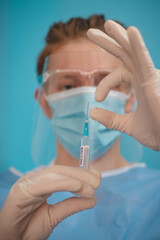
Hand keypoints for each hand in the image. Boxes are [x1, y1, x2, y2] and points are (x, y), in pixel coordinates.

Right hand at [0, 165, 100, 239]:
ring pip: (54, 173)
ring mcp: (28, 182)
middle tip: (98, 181)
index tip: (98, 176)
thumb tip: (93, 199)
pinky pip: (45, 183)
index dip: (81, 172)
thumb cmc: (29, 228)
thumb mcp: (55, 216)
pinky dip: (62, 183)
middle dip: (81, 174)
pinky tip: (77, 186)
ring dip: (75, 178)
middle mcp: (36, 179)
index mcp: (43, 183)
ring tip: (91, 187)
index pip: (64, 173)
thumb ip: (72, 205)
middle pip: (61, 170)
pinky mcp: (22, 190)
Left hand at [87, 20, 159, 150]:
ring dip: (120, 36)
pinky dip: (138, 46)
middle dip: (108, 42)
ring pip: (133, 51)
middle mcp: (144, 76)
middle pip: (124, 54)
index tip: (97, 98)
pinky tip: (130, 31)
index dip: (104, 84)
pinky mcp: (155, 80)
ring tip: (107, 24)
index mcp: (139, 84)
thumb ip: (110, 119)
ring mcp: (150, 76)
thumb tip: (91, 112)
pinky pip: (145, 60)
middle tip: (89, 32)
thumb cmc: (155, 132)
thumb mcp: (127, 125)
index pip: (118, 74)